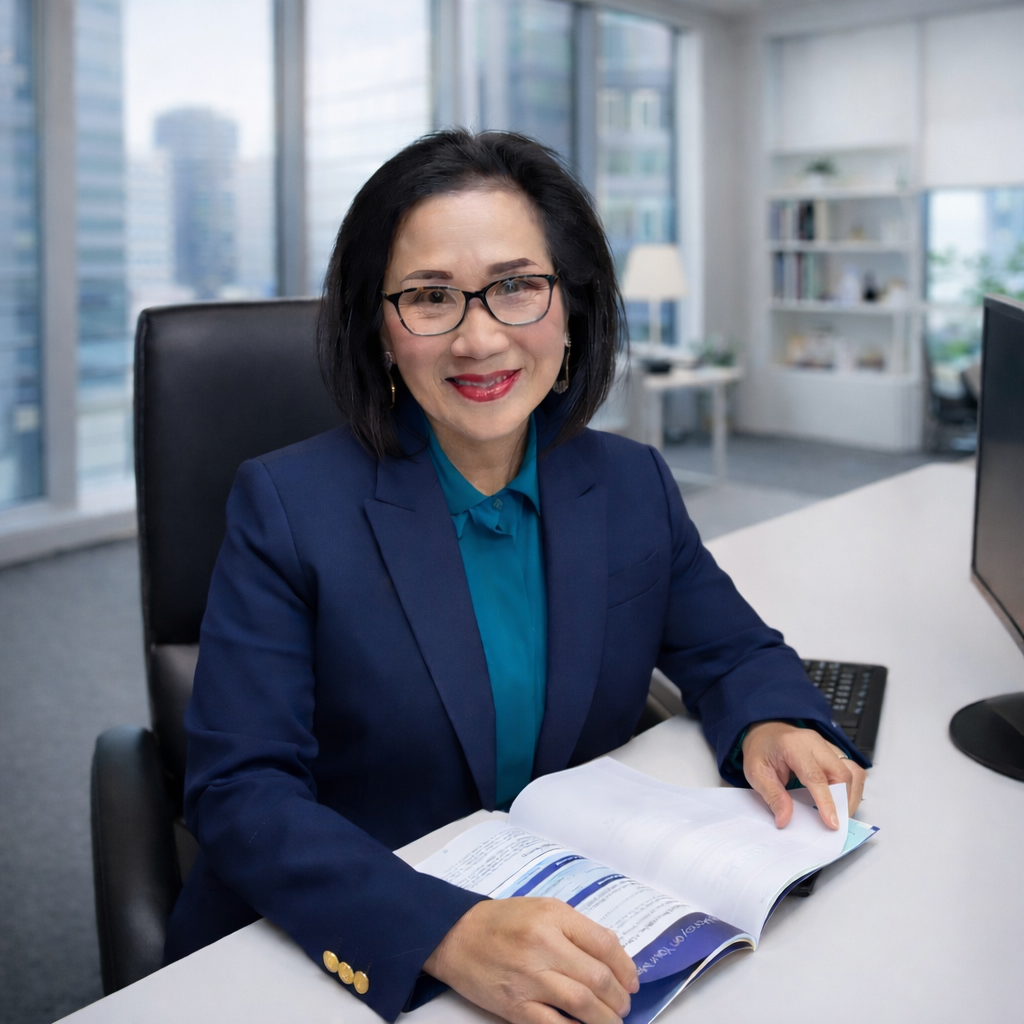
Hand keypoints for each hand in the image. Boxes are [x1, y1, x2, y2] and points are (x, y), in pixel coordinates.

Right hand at [423, 897, 638, 1023]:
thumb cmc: (501, 921)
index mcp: (553, 916)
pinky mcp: (514, 1006)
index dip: (627, 968)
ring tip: (611, 1021)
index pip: (605, 944)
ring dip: (605, 1019)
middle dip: (619, 999)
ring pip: (582, 1004)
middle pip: (598, 978)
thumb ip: (577, 927)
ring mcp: (529, 977)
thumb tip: (612, 948)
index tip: (632, 982)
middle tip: (623, 1006)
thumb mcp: (542, 908)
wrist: (455, 936)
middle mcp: (543, 944)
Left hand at [741, 721, 866, 829]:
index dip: (826, 802)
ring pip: (853, 771)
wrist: (766, 730)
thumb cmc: (761, 749)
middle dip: (844, 801)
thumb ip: (772, 796)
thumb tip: (785, 819)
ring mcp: (827, 745)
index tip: (832, 822)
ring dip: (850, 795)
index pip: (816, 776)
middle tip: (835, 822)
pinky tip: (839, 799)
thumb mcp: (756, 773)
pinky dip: (850, 788)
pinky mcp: (834, 751)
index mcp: (793, 746)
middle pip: (842, 773)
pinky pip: (852, 770)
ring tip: (838, 812)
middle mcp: (815, 743)